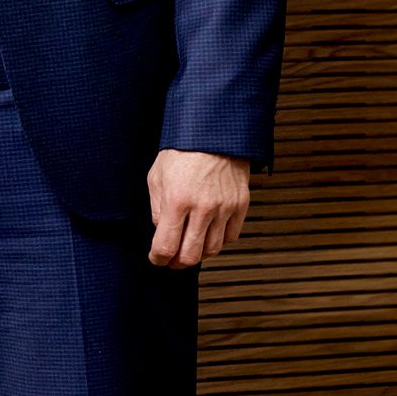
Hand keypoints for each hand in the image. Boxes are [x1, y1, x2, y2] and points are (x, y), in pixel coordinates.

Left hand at [146, 148, 249, 267]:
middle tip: (172, 260)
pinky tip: (209, 234)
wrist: (213, 132)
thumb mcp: (156, 175)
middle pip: (190, 255)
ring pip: (213, 250)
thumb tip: (161, 230)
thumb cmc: (182, 150)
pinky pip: (231, 237)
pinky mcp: (240, 205)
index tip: (156, 258)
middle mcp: (202, 208)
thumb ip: (156, 207)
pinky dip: (219, 241)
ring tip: (190, 247)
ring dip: (199, 254)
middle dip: (177, 262)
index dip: (158, 258)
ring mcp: (224, 208)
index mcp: (176, 200)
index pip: (166, 245)